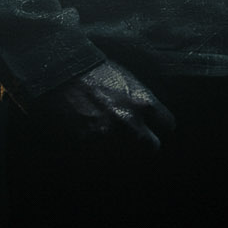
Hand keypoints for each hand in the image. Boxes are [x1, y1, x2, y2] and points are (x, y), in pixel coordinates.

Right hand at [31, 59, 176, 149]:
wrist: (59, 71)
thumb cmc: (93, 71)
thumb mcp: (127, 80)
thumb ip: (142, 100)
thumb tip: (150, 116)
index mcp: (144, 102)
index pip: (168, 125)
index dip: (161, 127)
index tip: (154, 128)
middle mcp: (130, 123)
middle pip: (152, 148)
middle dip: (145, 146)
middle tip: (136, 142)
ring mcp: (107, 136)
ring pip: (126, 156)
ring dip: (120, 151)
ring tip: (111, 141)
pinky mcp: (84, 143)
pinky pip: (99, 156)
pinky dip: (97, 152)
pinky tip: (92, 142)